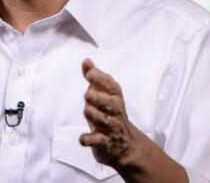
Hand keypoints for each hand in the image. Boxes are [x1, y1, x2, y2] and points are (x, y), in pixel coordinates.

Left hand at [79, 59, 187, 182]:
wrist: (127, 147)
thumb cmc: (111, 115)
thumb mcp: (104, 96)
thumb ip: (94, 79)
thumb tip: (86, 61)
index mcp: (115, 99)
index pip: (112, 87)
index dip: (101, 80)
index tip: (90, 73)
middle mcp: (116, 113)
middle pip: (111, 104)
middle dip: (100, 98)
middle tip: (88, 94)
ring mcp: (112, 129)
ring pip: (105, 122)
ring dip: (96, 116)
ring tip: (87, 111)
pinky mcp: (106, 144)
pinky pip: (99, 142)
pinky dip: (90, 140)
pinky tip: (82, 139)